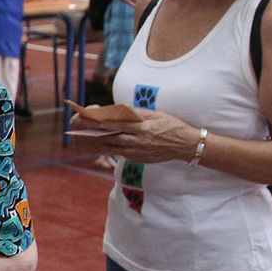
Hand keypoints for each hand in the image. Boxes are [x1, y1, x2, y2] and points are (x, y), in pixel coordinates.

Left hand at [75, 109, 201, 163]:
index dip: (106, 123)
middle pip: (114, 138)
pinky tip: (101, 147)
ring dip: (100, 144)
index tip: (93, 120)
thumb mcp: (157, 115)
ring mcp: (140, 152)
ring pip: (115, 148)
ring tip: (86, 140)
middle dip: (98, 134)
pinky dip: (112, 150)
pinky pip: (123, 154)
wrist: (187, 145)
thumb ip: (139, 114)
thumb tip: (122, 110)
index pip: (121, 126)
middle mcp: (140, 142)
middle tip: (84, 130)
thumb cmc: (173, 126)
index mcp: (145, 129)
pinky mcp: (141, 159)